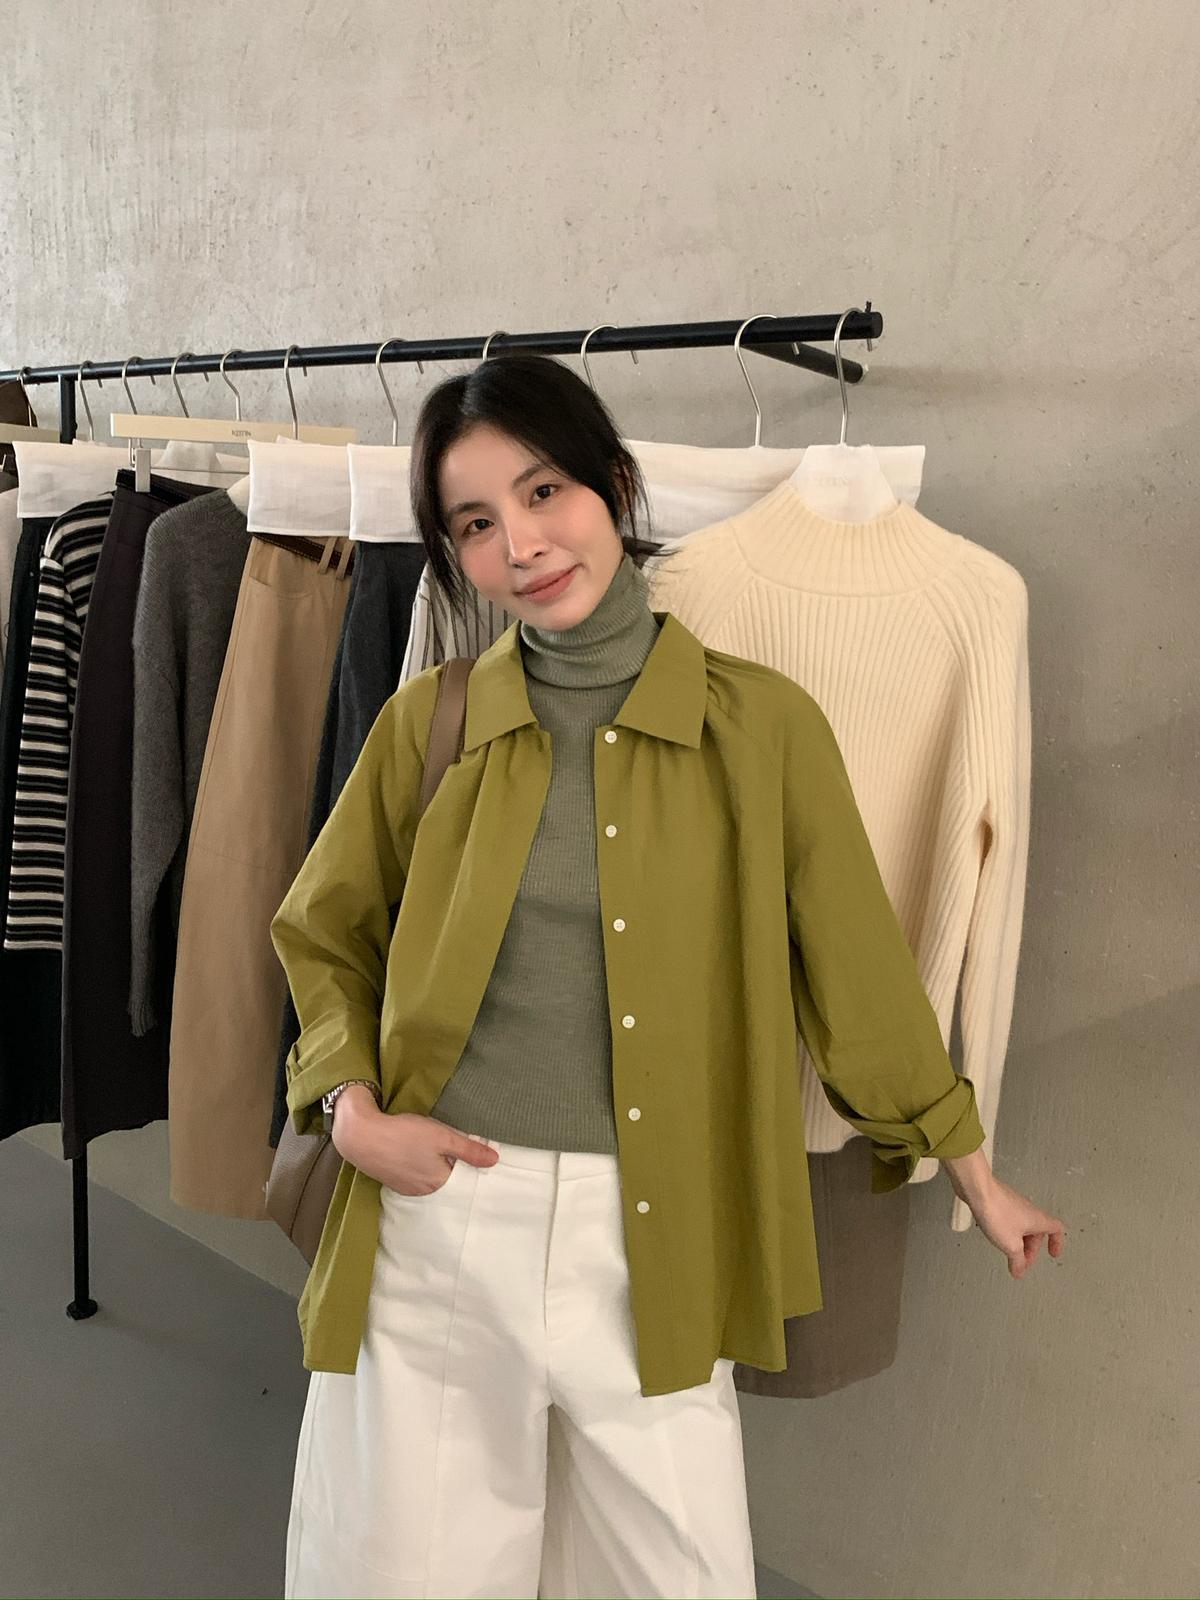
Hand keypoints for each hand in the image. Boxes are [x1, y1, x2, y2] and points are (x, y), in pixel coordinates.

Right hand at [332, 1091, 498, 1194]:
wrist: (361, 1136)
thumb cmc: (404, 1134)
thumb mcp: (442, 1136)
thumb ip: (469, 1150)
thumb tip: (495, 1161)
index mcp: (439, 1183)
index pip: (463, 1177)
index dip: (468, 1162)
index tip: (467, 1148)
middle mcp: (423, 1192)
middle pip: (447, 1178)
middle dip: (451, 1163)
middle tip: (447, 1142)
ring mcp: (406, 1188)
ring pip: (429, 1177)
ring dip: (433, 1164)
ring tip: (428, 1144)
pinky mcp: (392, 1181)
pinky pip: (413, 1175)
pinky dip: (417, 1165)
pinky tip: (412, 1150)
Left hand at [965, 1174, 1066, 1277]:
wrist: (978, 1191)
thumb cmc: (997, 1211)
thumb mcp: (1011, 1245)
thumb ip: (1018, 1261)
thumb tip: (1019, 1270)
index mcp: (1039, 1220)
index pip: (1057, 1230)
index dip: (1058, 1243)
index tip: (1054, 1252)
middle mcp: (1029, 1209)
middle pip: (1037, 1232)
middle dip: (1031, 1249)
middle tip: (1022, 1261)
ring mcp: (1014, 1204)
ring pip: (1022, 1226)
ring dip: (1018, 1241)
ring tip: (1008, 1251)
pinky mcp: (1000, 1202)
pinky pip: (1009, 1219)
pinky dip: (1007, 1231)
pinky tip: (995, 1236)